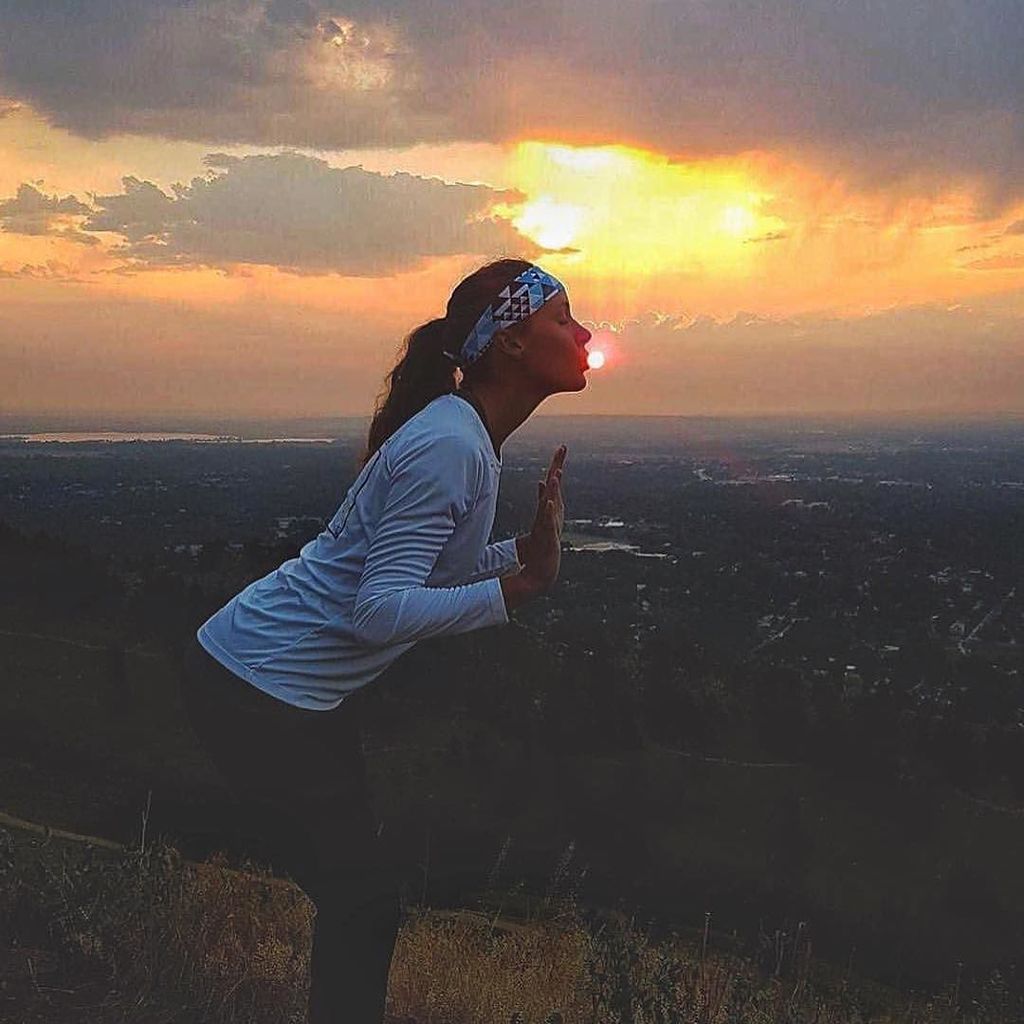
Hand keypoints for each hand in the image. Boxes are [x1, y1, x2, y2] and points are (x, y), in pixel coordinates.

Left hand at [520, 444, 566, 591]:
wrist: (544, 569)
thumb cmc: (543, 545)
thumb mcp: (541, 518)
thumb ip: (543, 500)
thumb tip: (541, 483)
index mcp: (551, 508)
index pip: (554, 483)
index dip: (557, 464)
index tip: (562, 447)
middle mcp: (554, 514)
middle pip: (555, 487)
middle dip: (558, 467)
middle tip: (562, 449)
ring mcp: (551, 525)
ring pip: (553, 503)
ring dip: (555, 488)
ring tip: (556, 473)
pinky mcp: (547, 538)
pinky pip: (547, 523)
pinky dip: (548, 512)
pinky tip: (548, 502)